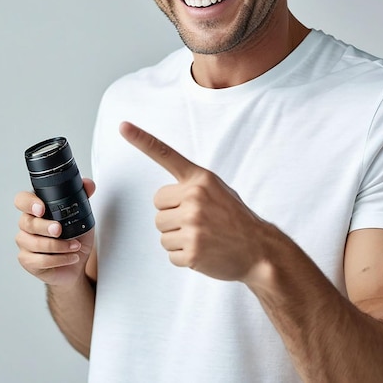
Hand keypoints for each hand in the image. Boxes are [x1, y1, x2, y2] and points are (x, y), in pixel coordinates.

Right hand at [14, 179, 95, 286]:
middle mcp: (27, 224)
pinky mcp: (27, 260)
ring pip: (33, 243)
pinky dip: (59, 260)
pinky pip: (39, 261)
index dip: (28, 203)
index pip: (22, 200)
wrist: (77, 262)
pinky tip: (70, 257)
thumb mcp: (82, 215)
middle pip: (26, 222)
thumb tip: (88, 184)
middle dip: (45, 226)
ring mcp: (25, 243)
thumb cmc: (75, 236)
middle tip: (59, 230)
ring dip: (58, 246)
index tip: (41, 209)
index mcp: (36, 208)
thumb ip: (83, 196)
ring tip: (75, 246)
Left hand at [120, 121, 268, 281]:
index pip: (166, 154)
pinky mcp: (192, 251)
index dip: (142, 140)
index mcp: (200, 179)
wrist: (260, 250)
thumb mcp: (217, 190)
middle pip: (158, 207)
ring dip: (176, 237)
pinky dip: (183, 256)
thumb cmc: (235, 218)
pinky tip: (203, 252)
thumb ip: (192, 186)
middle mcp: (194, 197)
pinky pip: (170, 253)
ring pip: (161, 231)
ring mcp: (193, 225)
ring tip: (202, 237)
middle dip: (171, 216)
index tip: (123, 126)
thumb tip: (164, 198)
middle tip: (197, 222)